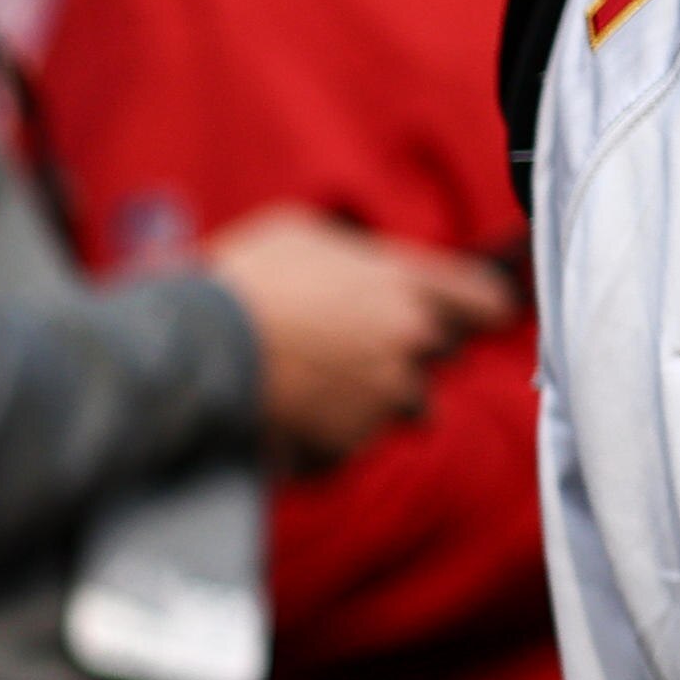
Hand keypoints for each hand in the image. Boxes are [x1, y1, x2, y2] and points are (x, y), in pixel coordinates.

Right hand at [199, 209, 514, 471]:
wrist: (197, 349)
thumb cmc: (242, 281)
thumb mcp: (300, 235)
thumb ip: (353, 257)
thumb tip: (360, 272)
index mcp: (405, 283)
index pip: (482, 299)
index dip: (483, 309)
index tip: (481, 316)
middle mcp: (409, 341)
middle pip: (441, 359)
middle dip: (409, 356)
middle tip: (354, 350)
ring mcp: (382, 397)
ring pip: (400, 407)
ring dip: (370, 400)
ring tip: (314, 387)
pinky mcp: (349, 443)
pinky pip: (349, 444)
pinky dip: (323, 436)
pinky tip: (284, 416)